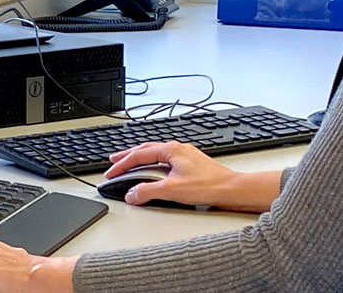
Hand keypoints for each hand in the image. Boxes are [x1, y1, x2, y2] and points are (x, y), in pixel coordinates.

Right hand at [105, 141, 279, 212]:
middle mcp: (178, 149)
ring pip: (156, 153)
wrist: (232, 189)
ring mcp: (185, 155)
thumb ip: (147, 191)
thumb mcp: (172, 190)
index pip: (139, 155)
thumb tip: (131, 193)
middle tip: (113, 161)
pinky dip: (153, 163)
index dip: (122, 164)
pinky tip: (154, 169)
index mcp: (171, 150)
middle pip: (146, 149)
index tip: (111, 172)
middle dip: (128, 156)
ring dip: (140, 158)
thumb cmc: (209, 186)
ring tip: (130, 164)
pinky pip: (166, 159)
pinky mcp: (191, 164)